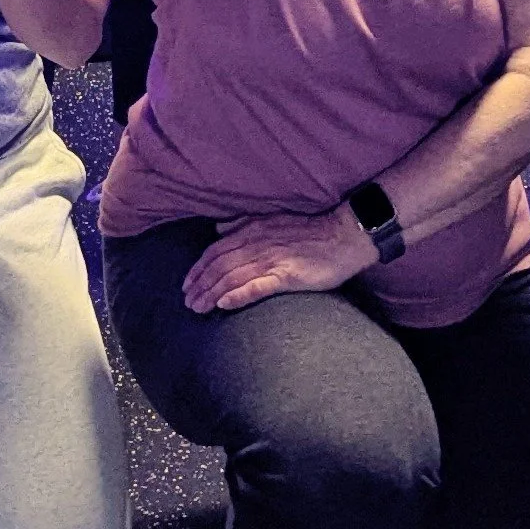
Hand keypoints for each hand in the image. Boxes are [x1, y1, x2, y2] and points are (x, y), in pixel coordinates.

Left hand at [183, 203, 371, 313]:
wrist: (343, 236)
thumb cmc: (309, 231)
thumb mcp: (272, 219)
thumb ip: (243, 224)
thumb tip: (219, 229)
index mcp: (251, 230)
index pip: (215, 251)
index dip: (198, 268)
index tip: (187, 285)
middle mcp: (256, 244)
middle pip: (218, 266)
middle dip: (200, 285)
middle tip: (188, 303)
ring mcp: (271, 260)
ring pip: (232, 277)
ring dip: (212, 293)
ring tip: (199, 308)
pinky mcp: (287, 275)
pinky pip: (257, 286)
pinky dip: (238, 295)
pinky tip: (224, 305)